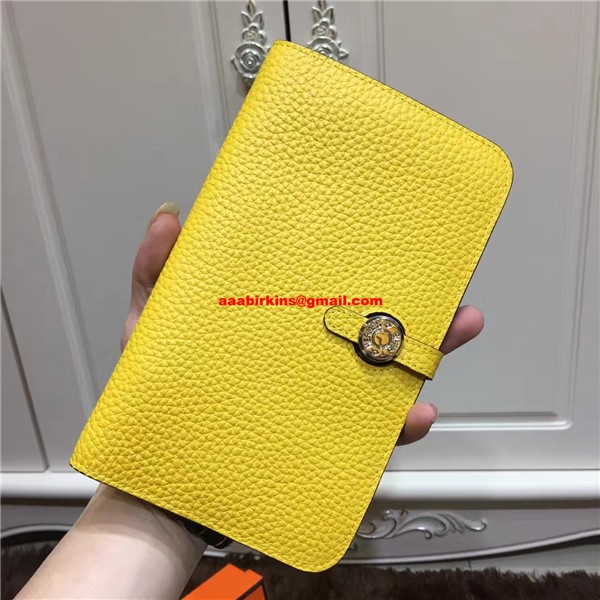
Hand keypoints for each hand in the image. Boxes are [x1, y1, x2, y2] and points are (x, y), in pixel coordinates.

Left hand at [125, 203, 483, 446]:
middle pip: (368, 325)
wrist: (163, 487)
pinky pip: (369, 437)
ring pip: (382, 373)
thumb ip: (156, 273)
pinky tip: (416, 413)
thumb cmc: (159, 399)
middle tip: (450, 285)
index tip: (389, 238)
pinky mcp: (322, 444)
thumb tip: (173, 214)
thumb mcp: (150, 328)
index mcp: (276, 324)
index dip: (359, 263)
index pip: (324, 287)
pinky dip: (398, 426)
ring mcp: (317, 400)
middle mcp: (305, 357)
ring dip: (426, 353)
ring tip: (457, 328)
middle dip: (416, 304)